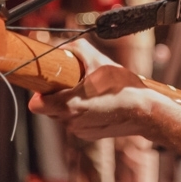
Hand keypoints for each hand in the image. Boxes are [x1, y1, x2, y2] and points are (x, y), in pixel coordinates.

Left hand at [28, 39, 154, 139]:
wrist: (144, 111)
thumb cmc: (123, 87)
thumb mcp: (99, 61)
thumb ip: (77, 49)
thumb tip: (63, 47)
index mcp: (69, 105)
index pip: (35, 105)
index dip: (39, 92)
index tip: (49, 83)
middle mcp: (71, 121)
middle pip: (48, 109)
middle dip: (55, 96)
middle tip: (71, 83)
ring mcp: (79, 130)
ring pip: (62, 116)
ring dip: (68, 104)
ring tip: (87, 92)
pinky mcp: (88, 135)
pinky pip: (75, 122)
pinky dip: (81, 113)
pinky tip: (97, 103)